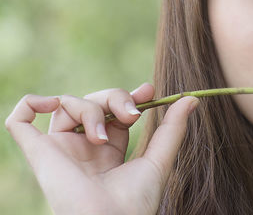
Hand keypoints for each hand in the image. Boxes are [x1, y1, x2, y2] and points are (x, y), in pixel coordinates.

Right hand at [4, 83, 198, 214]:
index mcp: (108, 151)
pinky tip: (53, 104)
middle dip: (115, 98)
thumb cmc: (136, 201)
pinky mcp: (39, 153)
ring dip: (90, 109)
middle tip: (133, 114)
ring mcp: (60, 149)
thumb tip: (192, 97)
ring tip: (102, 136)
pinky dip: (32, 103)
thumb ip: (173, 129)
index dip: (128, 97)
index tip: (148, 91)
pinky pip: (21, 121)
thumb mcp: (159, 160)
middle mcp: (82, 148)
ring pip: (67, 105)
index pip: (114, 112)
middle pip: (93, 102)